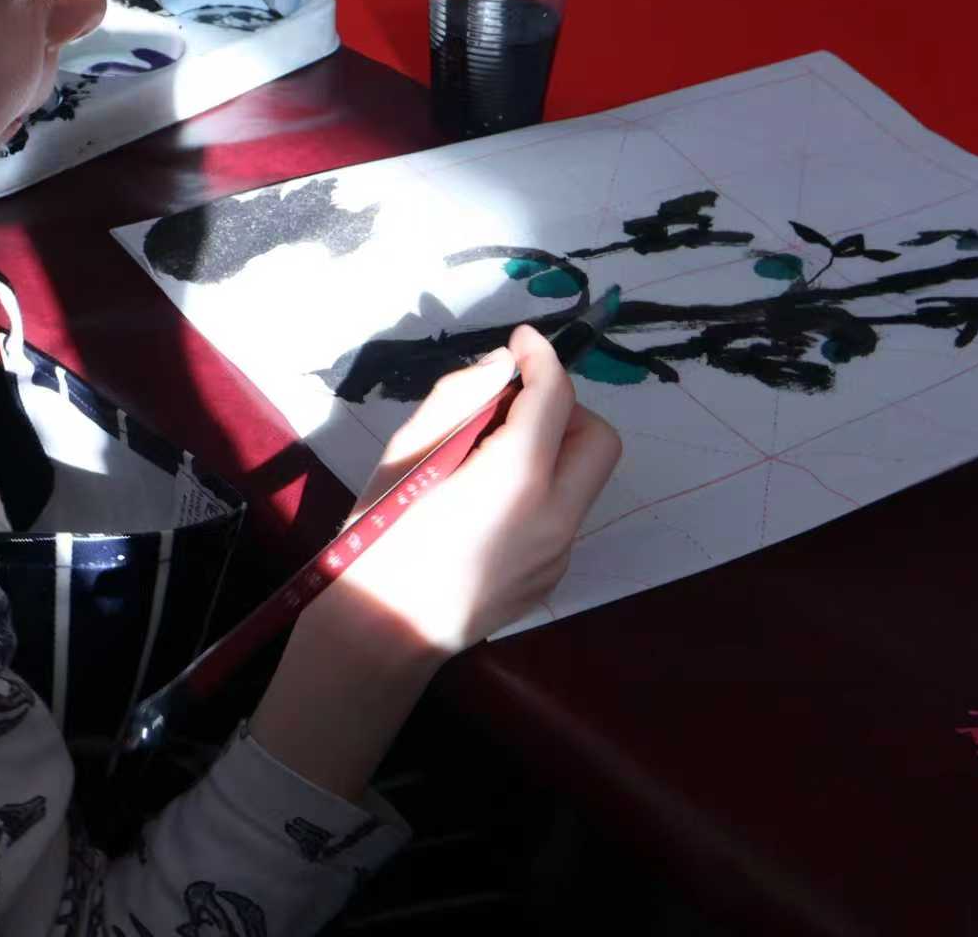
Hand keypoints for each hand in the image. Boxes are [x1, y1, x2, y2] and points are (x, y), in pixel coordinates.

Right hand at [323, 324, 621, 654]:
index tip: (522, 341)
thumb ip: (459, 401)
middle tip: (511, 409)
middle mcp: (554, 518)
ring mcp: (558, 555)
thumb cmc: (379, 539)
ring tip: (488, 461)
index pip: (556, 397)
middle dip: (565, 411)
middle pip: (599, 440)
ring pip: (582, 482)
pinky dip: (538, 495)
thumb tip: (502, 370)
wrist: (379, 636)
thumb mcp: (405, 455)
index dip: (542, 358)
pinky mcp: (551, 580)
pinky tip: (484, 511)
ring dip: (551, 454)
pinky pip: (562, 518)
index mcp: (516, 480)